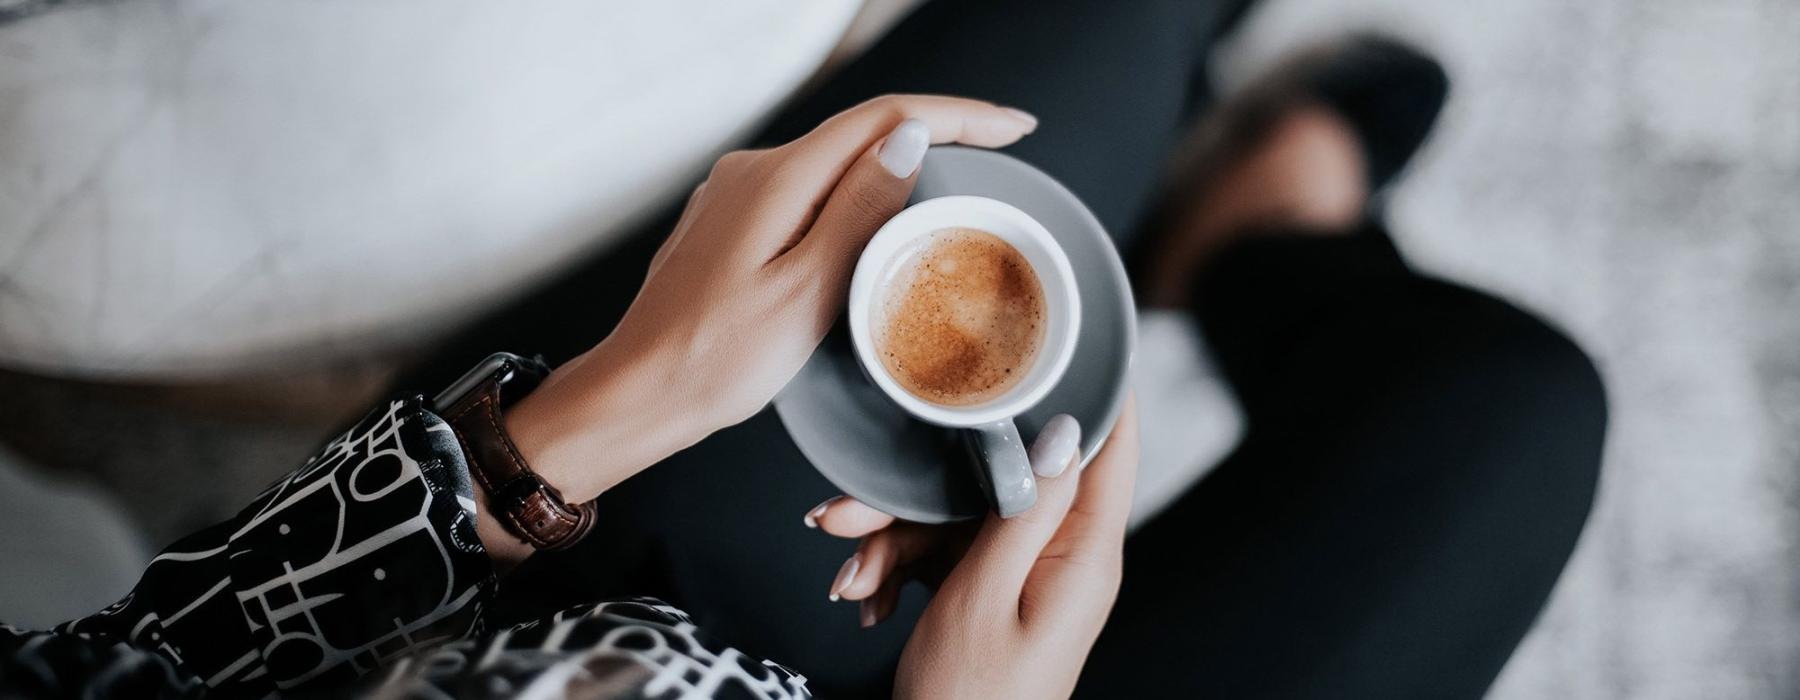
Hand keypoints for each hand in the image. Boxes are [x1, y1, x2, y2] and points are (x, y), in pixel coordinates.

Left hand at [482, 96, 1038, 567]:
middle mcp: (753, 171)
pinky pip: (810, 189)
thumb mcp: (807, 291)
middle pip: (863, 131)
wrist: (640, 392)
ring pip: (837, 160)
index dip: (959, 116)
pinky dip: (859, 191)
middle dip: (939, 130)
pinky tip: (883, 215)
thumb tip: (910, 142)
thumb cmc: (715, 359)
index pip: (885, 119)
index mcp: (776, 180)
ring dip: (900, 160)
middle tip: (1002, 147)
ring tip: (959, 176)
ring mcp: (738, 195)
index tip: (1014, 128)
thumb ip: (859, 211)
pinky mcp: (733, 223)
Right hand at [812, 401, 1138, 698]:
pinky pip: (946, 551)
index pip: (1110, 449)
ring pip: (960, 514)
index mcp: (1084, 556)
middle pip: (1004, 480)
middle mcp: (1064, 558)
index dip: (1096, 385)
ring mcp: (1028, 575)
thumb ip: (1023, 508)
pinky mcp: (994, 592)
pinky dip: (898, 568)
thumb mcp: (985, 596)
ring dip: (894, 540)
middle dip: (922, 493)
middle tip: (851, 514)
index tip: (1069, 331)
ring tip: (850, 577)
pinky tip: (866, 597)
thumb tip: (1064, 430)